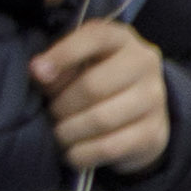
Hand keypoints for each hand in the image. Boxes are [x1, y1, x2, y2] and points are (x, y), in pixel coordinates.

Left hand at [32, 19, 170, 181]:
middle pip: (93, 86)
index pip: (94, 37)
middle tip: (50, 114)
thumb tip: (39, 72)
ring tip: (58, 134)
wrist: (138, 112)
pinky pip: (110, 147)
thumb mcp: (77, 63)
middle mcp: (144, 63)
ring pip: (100, 120)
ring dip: (69, 132)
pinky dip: (82, 153)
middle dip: (61, 105)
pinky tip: (71, 152)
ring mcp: (155, 98)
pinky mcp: (154, 132)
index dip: (63, 54)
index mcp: (121, 38)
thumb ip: (59, 64)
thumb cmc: (95, 79)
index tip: (36, 72)